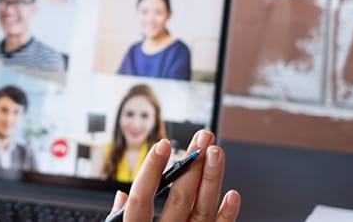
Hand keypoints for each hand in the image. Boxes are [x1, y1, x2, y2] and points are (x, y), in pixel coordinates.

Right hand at [107, 130, 240, 221]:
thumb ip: (119, 216)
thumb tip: (122, 194)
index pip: (141, 198)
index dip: (151, 170)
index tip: (163, 145)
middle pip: (179, 199)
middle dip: (192, 165)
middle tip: (202, 139)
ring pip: (203, 210)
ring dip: (211, 178)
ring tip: (217, 152)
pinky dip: (226, 213)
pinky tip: (232, 194)